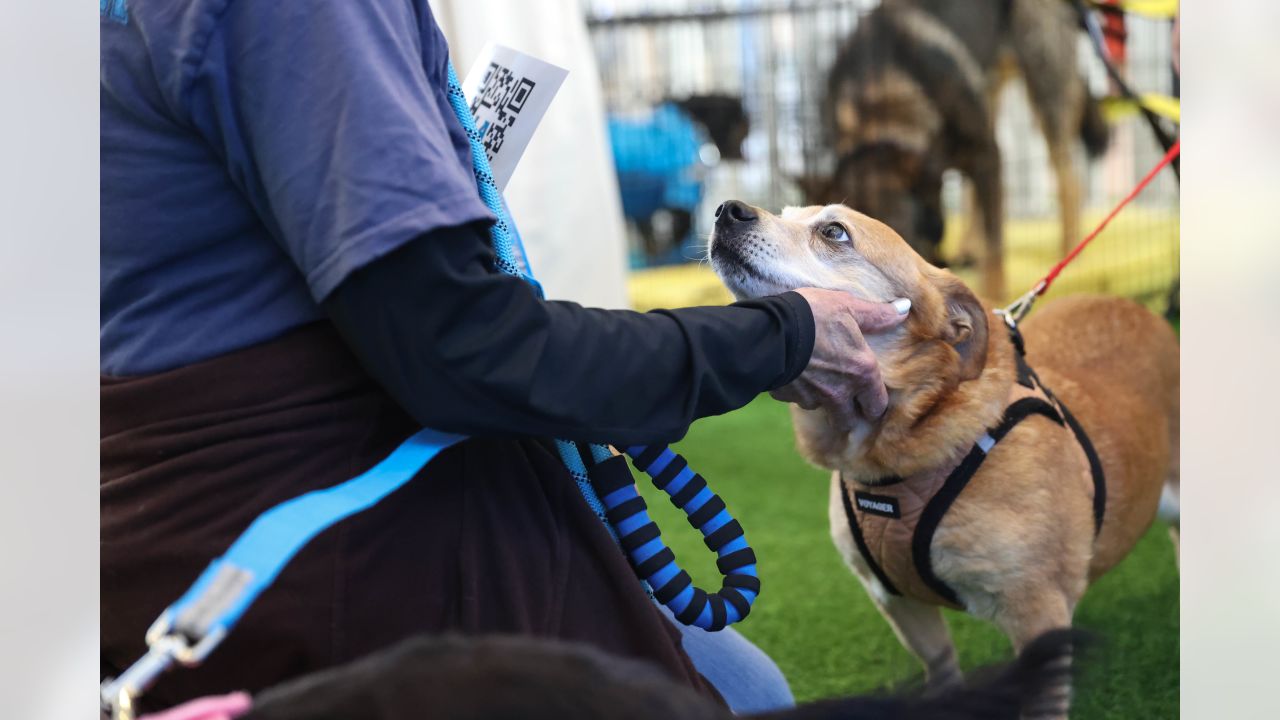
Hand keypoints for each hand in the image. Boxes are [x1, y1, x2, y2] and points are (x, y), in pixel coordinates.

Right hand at [772, 288, 910, 430]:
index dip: (874, 405)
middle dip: (847, 414)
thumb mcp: (848, 307)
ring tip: (815, 381)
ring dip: (820, 400)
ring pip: (820, 408)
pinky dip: (796, 390)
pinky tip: (792, 373)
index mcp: (861, 373)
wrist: (771, 330)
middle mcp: (839, 392)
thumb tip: (905, 308)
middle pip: (847, 420)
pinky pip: (794, 398)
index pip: (877, 406)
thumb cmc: (815, 315)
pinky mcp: (787, 397)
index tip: (869, 399)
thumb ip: (877, 314)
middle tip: (844, 399)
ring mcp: (812, 398)